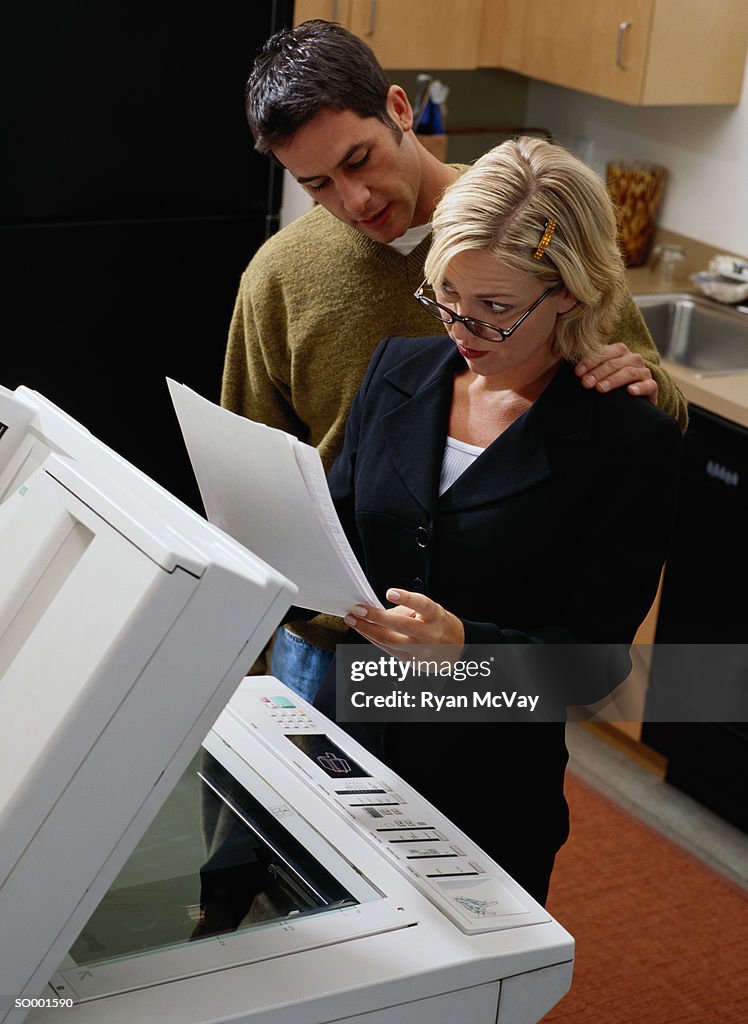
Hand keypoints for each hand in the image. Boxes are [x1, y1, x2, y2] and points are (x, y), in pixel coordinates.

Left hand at [344, 588, 464, 661]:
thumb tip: (381, 609)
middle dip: (375, 616)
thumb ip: (409, 608)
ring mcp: (420, 650)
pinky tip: (363, 631)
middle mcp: (429, 635)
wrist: (457, 650)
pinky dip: (373, 639)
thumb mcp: (433, 610)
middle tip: (358, 609)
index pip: (423, 605)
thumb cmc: (441, 625)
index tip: (391, 592)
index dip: (407, 599)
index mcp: (437, 617)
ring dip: (367, 629)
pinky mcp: (411, 661)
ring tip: (353, 620)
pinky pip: (387, 650)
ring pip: (389, 641)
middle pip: (400, 625)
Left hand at [576, 343, 658, 405]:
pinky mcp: (652, 386)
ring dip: (613, 380)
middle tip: (585, 383)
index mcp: (619, 352)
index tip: (577, 373)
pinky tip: (630, 392)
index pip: (604, 353)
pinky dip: (640, 388)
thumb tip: (568, 368)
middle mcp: (632, 359)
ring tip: (600, 389)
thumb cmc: (610, 384)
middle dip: (598, 373)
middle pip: (614, 363)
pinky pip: (648, 385)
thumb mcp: (599, 375)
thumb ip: (587, 369)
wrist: (632, 400)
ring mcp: (643, 372)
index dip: (590, 362)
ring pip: (629, 372)